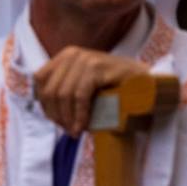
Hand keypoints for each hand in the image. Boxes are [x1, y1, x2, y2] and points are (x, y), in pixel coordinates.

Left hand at [32, 48, 151, 135]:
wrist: (146, 81)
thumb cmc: (116, 87)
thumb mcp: (85, 84)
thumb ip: (67, 91)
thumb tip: (50, 112)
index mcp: (66, 56)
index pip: (40, 80)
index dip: (45, 104)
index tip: (57, 121)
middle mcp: (72, 54)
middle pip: (50, 90)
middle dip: (57, 115)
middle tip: (69, 130)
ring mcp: (85, 59)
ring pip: (63, 95)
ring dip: (68, 118)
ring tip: (76, 131)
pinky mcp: (96, 68)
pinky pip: (80, 97)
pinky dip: (79, 115)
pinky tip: (84, 126)